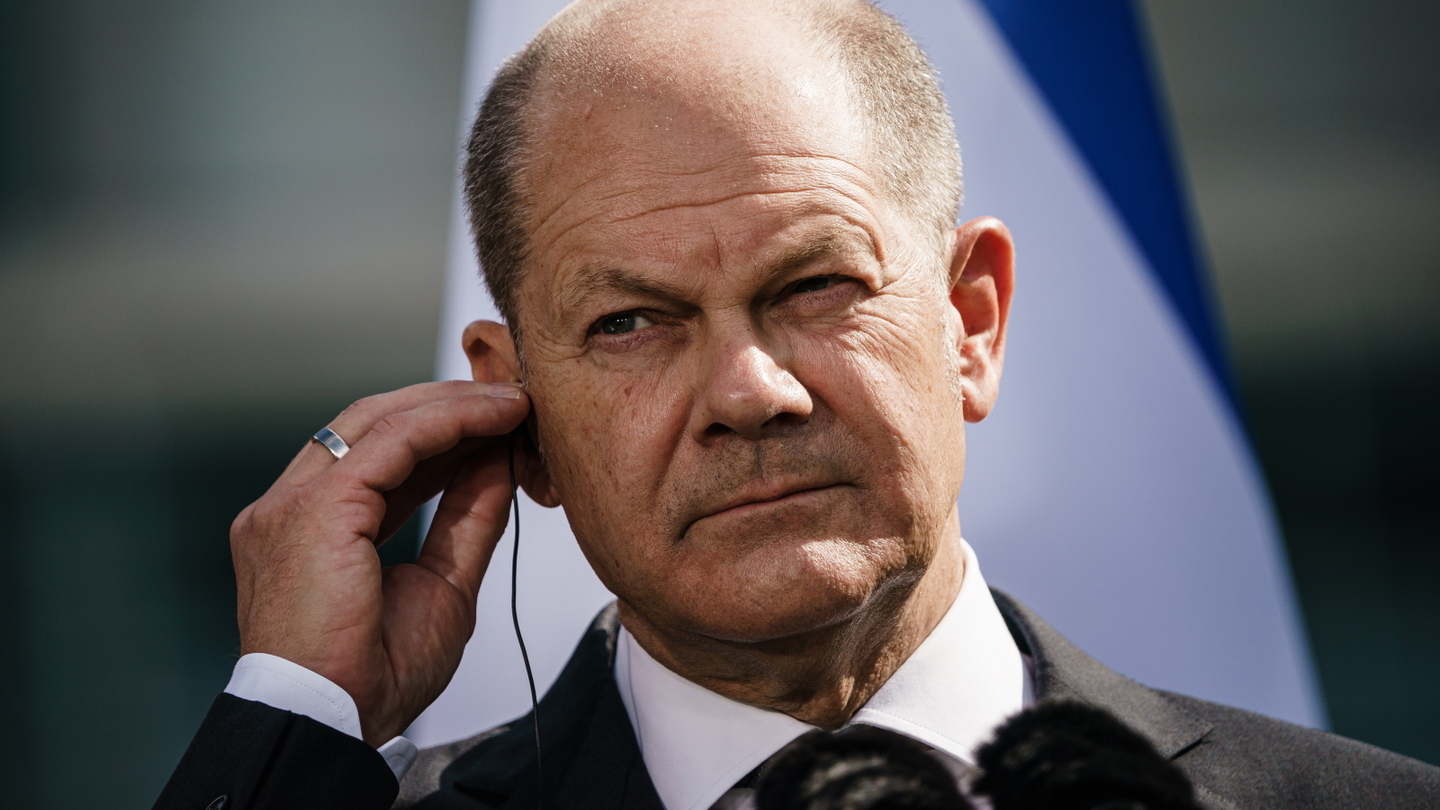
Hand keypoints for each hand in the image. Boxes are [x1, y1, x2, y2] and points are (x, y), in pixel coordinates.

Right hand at [230, 380, 530, 744]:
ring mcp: (291, 503)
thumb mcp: (443, 582)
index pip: (372, 455)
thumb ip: (466, 517)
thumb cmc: (372, 676)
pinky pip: (392, 441)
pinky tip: (494, 418)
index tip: (495, 423)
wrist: (335, 724)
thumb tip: (497, 460)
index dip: (436, 433)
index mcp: (304, 528)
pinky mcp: (314, 508)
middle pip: (368, 424)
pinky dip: (448, 423)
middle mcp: (286, 507)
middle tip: (509, 399)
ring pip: (378, 421)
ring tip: (512, 402)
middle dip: (444, 405)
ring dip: (452, 406)